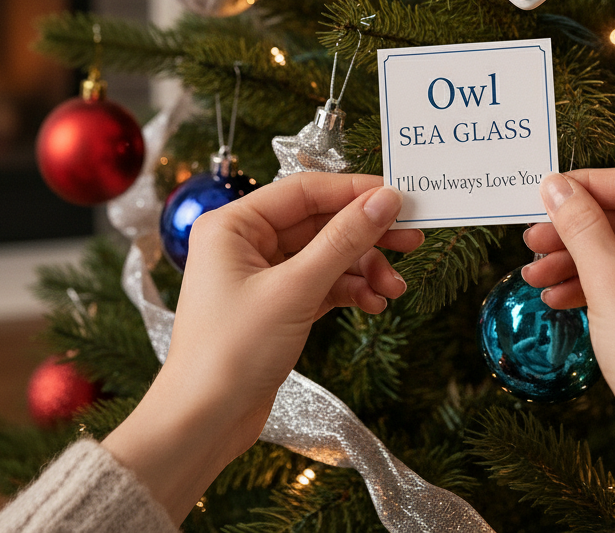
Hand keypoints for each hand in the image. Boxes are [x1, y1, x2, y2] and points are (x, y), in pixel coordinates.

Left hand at [103, 173, 421, 521]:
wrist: (203, 424)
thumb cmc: (232, 351)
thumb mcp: (295, 289)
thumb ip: (343, 240)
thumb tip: (386, 200)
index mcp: (234, 224)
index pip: (304, 191)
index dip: (355, 192)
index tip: (400, 198)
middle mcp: (245, 242)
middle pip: (320, 222)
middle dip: (366, 234)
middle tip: (411, 240)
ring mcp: (262, 275)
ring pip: (326, 255)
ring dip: (364, 268)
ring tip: (394, 288)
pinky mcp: (277, 305)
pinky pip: (323, 283)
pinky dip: (350, 290)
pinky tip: (375, 303)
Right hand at [523, 168, 614, 496]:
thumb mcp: (608, 280)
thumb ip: (580, 223)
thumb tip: (556, 184)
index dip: (587, 185)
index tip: (545, 194)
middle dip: (577, 231)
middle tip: (532, 240)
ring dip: (582, 260)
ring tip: (535, 275)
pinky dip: (603, 284)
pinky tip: (560, 298)